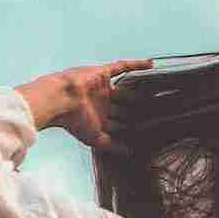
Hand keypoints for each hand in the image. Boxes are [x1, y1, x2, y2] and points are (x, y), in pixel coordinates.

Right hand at [17, 59, 153, 155]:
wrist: (60, 100)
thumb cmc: (74, 121)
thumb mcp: (96, 139)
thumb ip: (114, 146)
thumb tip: (131, 153)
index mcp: (98, 118)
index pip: (120, 124)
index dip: (132, 127)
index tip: (150, 131)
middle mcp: (101, 103)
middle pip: (125, 108)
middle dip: (138, 111)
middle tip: (158, 111)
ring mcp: (102, 88)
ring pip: (126, 90)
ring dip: (140, 91)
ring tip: (158, 92)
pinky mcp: (103, 73)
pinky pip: (123, 66)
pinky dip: (136, 64)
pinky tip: (151, 64)